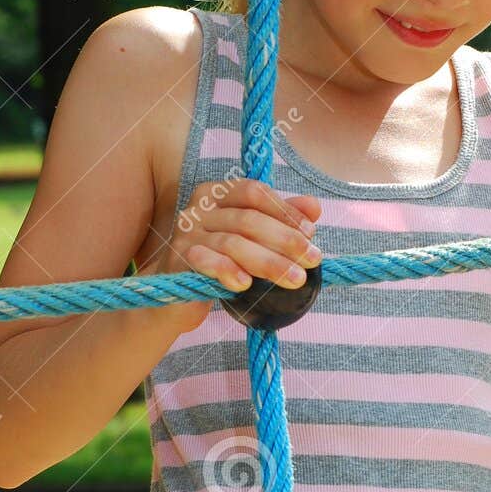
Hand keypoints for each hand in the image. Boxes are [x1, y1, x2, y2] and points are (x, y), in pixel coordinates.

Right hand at [155, 177, 322, 295]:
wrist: (177, 298)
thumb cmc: (220, 263)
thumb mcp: (253, 239)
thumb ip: (280, 219)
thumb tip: (313, 206)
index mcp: (217, 194)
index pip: (253, 192)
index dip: (285, 210)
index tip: (311, 232)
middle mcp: (198, 208)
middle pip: (248, 219)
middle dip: (285, 240)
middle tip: (313, 259)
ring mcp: (185, 233)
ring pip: (233, 243)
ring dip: (269, 262)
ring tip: (296, 278)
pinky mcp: (177, 260)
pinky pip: (205, 262)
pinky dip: (227, 271)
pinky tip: (245, 285)